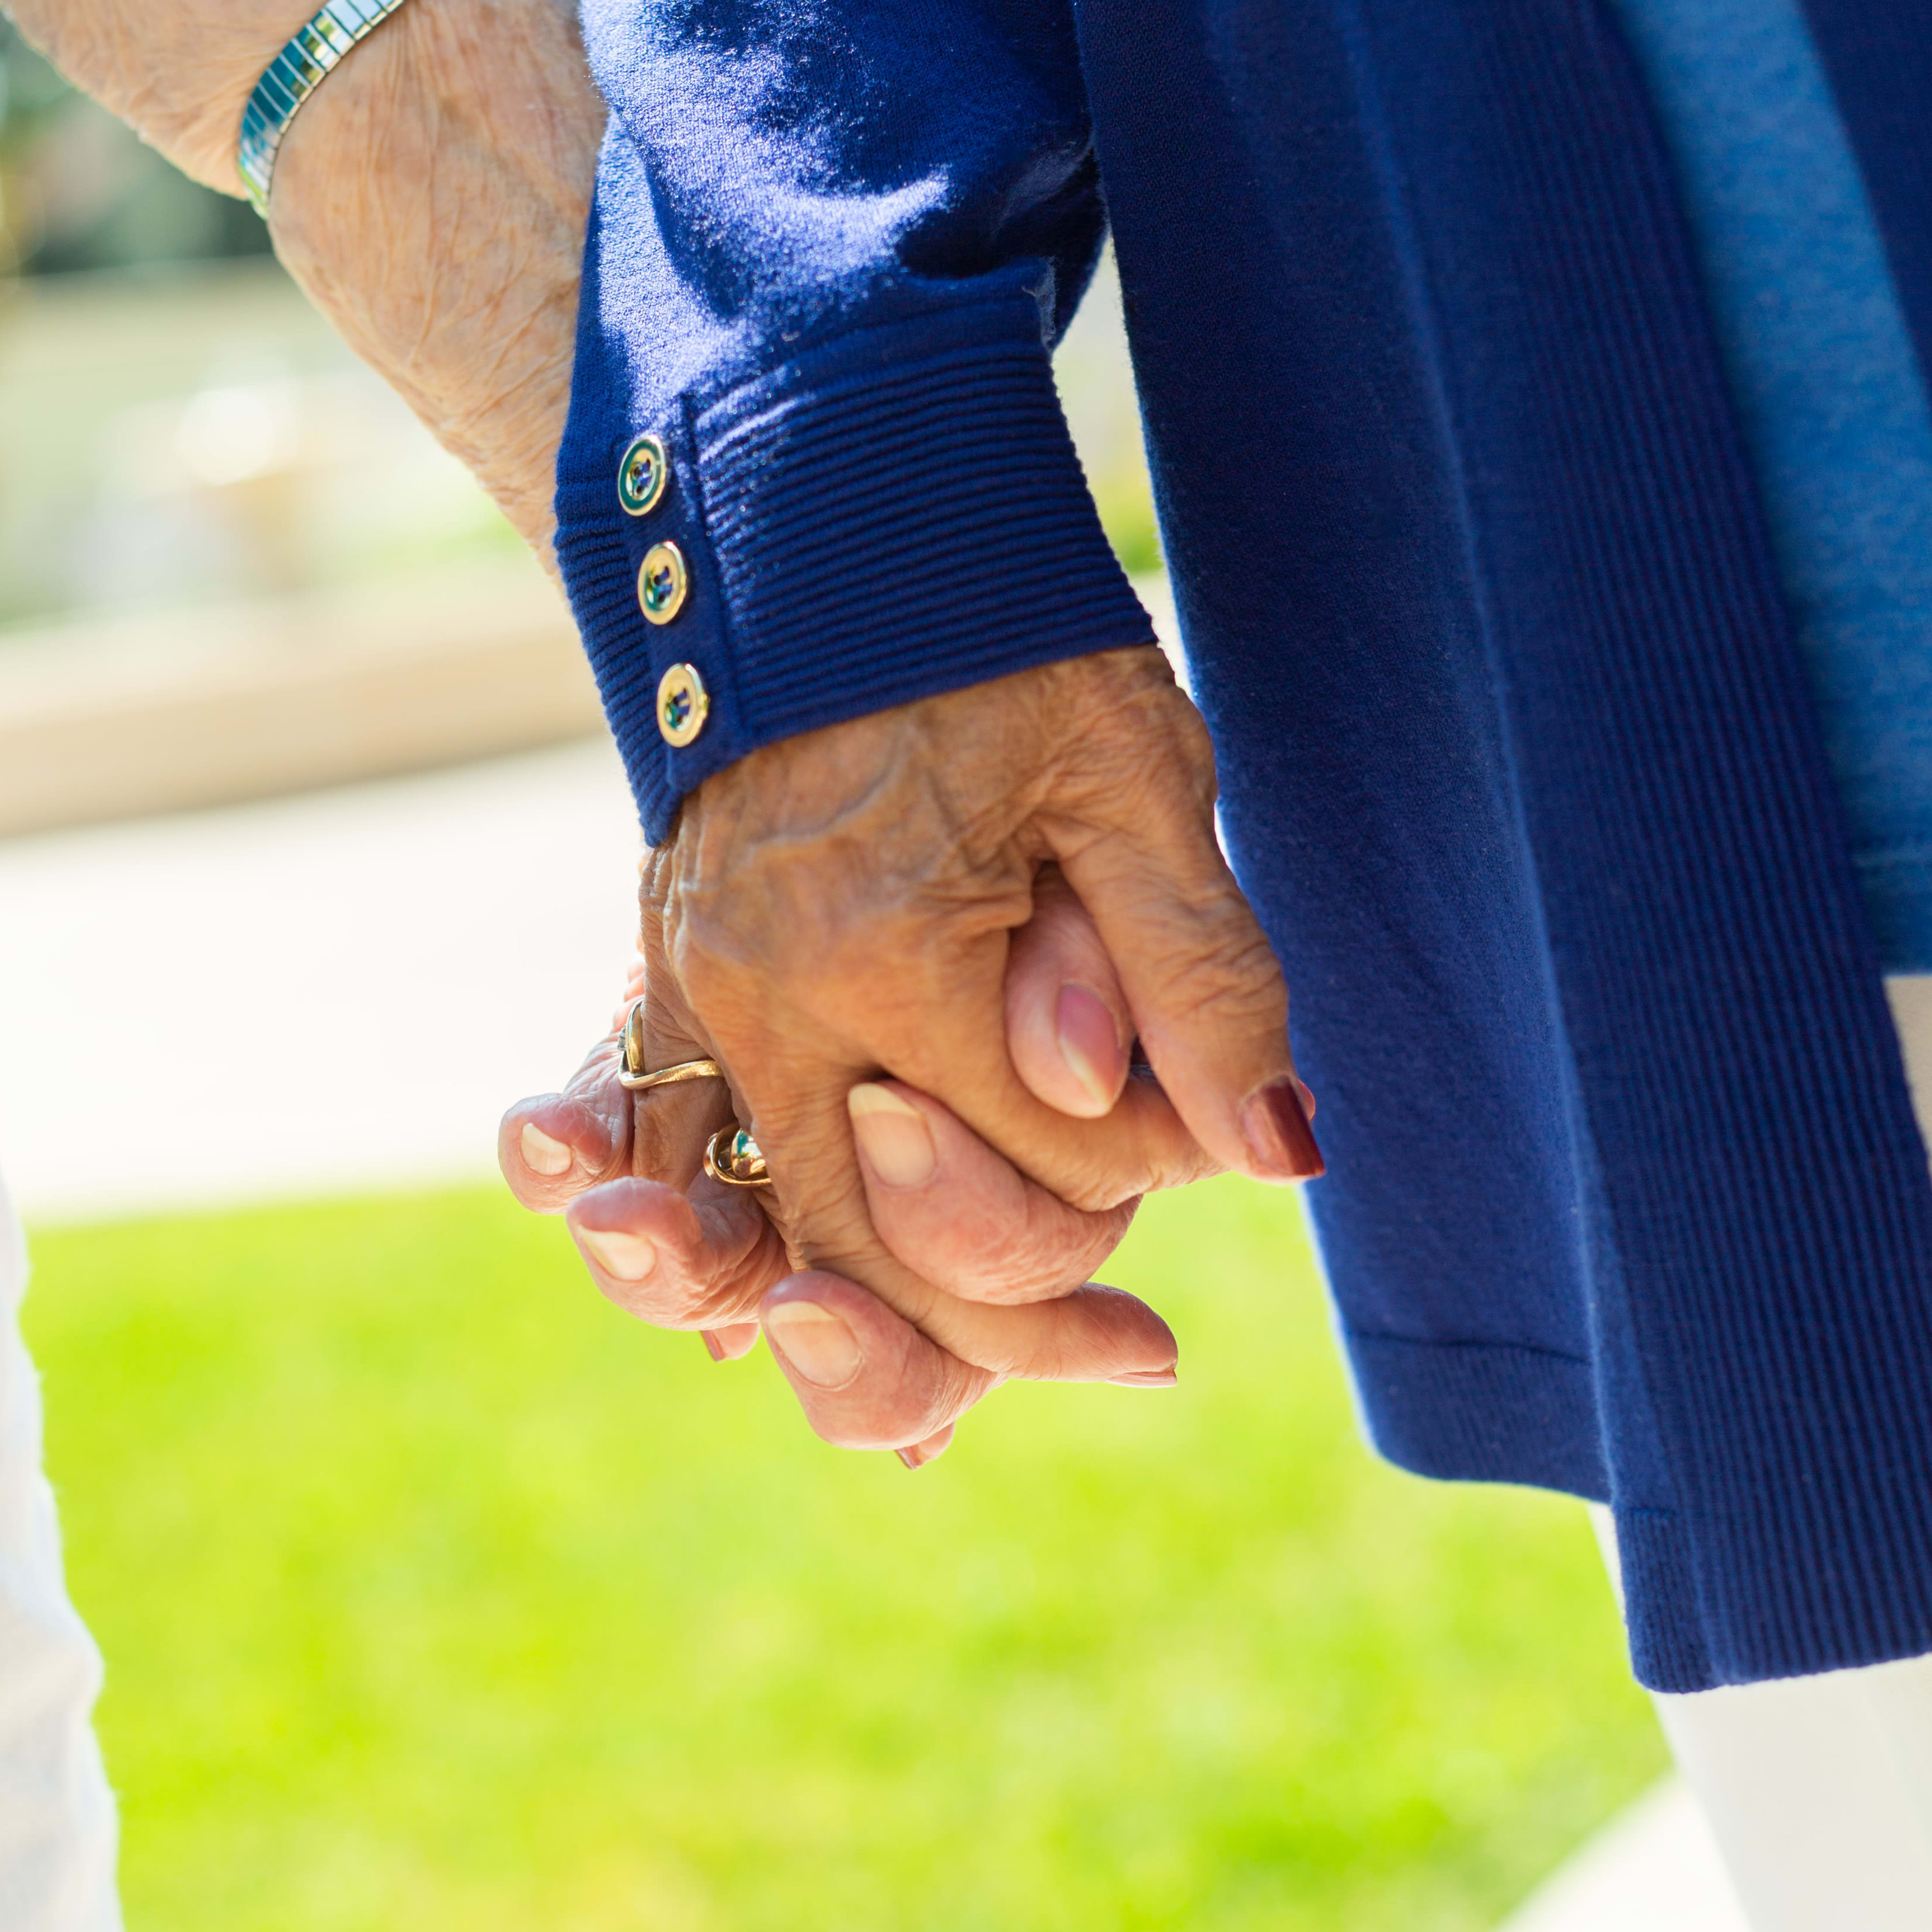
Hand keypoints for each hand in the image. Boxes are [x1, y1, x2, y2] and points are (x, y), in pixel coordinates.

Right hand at [501, 644, 1319, 1455]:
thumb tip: (1267, 1155)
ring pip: (778, 1241)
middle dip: (1018, 1307)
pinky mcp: (664, 990)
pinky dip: (732, 1262)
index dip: (1140, 1173)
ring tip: (943, 1414)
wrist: (817, 517)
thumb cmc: (1002, 633)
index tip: (1179, 1146)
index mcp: (884, 947)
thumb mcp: (1139, 776)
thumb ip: (1199, 970)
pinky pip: (682, 1166)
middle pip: (893, 1247)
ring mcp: (694, 1000)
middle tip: (1141, 1354)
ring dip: (868, 1334)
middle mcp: (764, 998)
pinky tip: (781, 1336)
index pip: (1044, 1165)